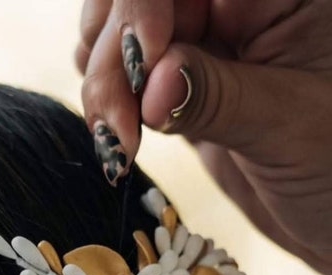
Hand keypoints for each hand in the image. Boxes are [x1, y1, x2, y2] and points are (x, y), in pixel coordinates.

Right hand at [77, 1, 331, 274]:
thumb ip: (217, 97)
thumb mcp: (289, 129)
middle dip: (115, 57)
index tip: (145, 63)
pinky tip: (120, 133)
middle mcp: (236, 6)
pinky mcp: (180, 79)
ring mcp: (204, 40)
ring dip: (104, 84)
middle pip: (137, 0)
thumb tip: (151, 84)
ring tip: (120, 141)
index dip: (145, 5)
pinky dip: (107, 98)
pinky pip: (124, 70)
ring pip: (118, 32)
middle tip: (120, 130)